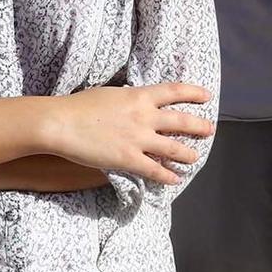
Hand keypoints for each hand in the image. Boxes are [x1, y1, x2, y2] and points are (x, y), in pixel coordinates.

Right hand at [45, 83, 214, 184]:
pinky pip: (155, 170)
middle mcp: (145, 117)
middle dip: (199, 126)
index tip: (207, 96)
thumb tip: (137, 103)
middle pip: (182, 121)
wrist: (61, 123)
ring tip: (195, 157)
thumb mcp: (110, 94)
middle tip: (209, 129)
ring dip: (188, 153)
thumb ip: (128, 100)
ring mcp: (139, 139)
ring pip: (174, 148)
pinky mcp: (128, 159)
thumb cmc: (79, 106)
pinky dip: (168, 176)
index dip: (193, 93)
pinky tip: (175, 179)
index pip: (174, 91)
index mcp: (139, 96)